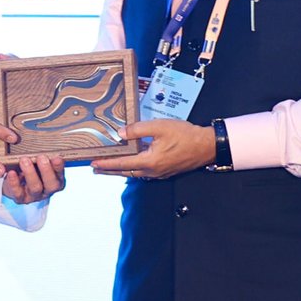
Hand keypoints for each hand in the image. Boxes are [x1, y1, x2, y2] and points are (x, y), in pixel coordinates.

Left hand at [2, 154, 65, 204]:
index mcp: (56, 180)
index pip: (60, 174)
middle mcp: (47, 190)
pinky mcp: (20, 198)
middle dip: (46, 170)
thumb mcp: (38, 161)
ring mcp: (34, 196)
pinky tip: (11, 172)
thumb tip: (45, 139)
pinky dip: (14, 182)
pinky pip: (18, 193)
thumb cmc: (31, 167)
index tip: (56, 157)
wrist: (14, 180)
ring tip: (24, 160)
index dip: (59, 167)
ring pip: (35, 188)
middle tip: (41, 157)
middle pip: (51, 184)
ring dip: (30, 173)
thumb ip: (42, 155)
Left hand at [91, 120, 216, 180]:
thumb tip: (120, 133)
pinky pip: (144, 172)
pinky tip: (131, 165)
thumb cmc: (186, 135)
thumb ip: (138, 129)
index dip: (106, 164)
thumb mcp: (159, 127)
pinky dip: (133, 169)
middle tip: (96, 170)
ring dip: (121, 170)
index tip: (94, 164)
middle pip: (126, 172)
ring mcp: (159, 173)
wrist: (206, 145)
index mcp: (149, 161)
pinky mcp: (165, 171)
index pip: (122, 164)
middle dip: (109, 171)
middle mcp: (152, 171)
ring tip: (109, 168)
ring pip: (135, 173)